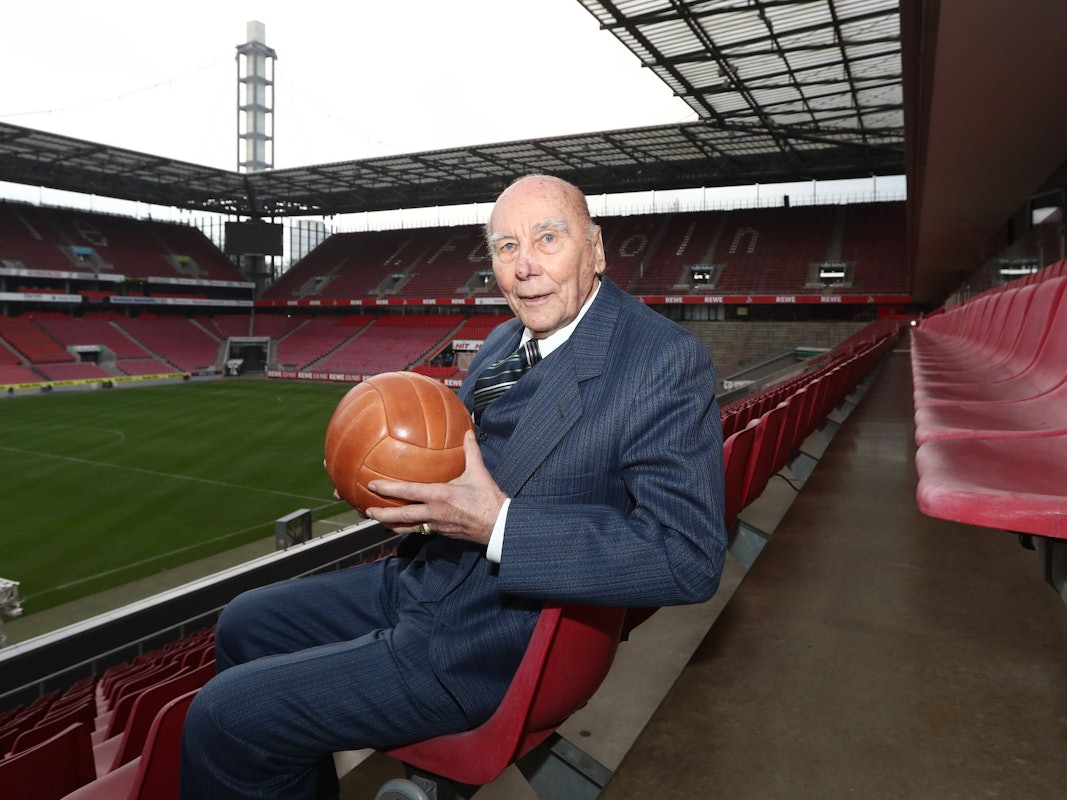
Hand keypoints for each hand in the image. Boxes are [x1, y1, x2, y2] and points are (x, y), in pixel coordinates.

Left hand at [364, 430, 505, 545]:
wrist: (498, 525)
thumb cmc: (488, 499)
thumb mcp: (479, 472)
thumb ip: (471, 451)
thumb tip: (468, 432)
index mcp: (439, 496)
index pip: (408, 492)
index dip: (388, 489)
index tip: (372, 485)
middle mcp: (434, 512)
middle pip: (401, 516)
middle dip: (382, 514)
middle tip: (367, 510)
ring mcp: (437, 525)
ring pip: (408, 527)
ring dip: (392, 524)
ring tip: (379, 521)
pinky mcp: (441, 532)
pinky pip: (420, 530)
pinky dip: (409, 527)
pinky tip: (405, 524)